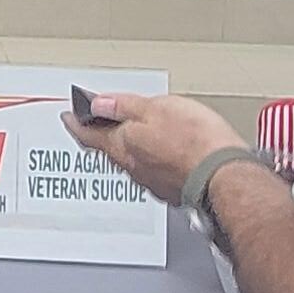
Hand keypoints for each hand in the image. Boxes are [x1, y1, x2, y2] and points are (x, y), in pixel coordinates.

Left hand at [65, 87, 243, 205]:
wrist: (225, 175)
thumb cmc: (194, 141)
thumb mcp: (155, 108)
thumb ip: (125, 106)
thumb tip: (101, 103)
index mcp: (122, 145)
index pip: (88, 134)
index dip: (76, 123)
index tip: (68, 116)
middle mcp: (133, 168)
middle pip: (108, 148)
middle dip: (102, 134)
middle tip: (96, 123)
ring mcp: (153, 181)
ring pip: (131, 160)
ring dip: (129, 146)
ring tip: (132, 133)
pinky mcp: (174, 189)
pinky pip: (154, 171)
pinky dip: (152, 158)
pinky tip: (162, 153)